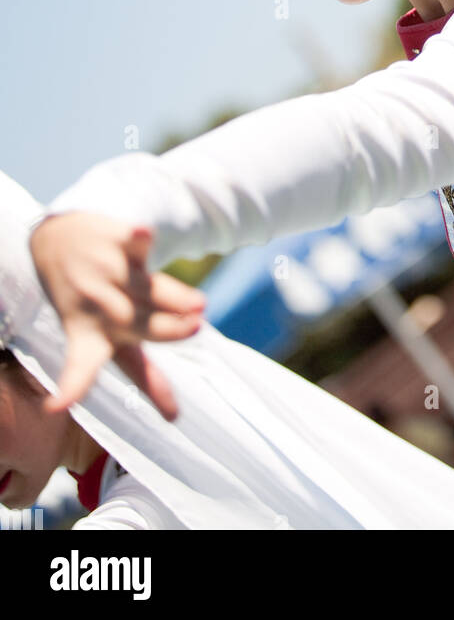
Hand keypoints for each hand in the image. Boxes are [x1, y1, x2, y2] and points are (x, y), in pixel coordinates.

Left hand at [29, 213, 206, 420]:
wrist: (56, 241)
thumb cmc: (93, 305)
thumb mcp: (110, 341)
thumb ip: (144, 376)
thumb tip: (175, 419)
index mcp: (90, 338)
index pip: (82, 367)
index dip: (72, 387)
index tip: (55, 406)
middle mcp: (98, 308)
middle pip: (136, 323)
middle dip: (165, 328)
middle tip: (193, 328)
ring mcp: (106, 274)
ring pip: (144, 288)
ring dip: (173, 296)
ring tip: (199, 306)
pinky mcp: (116, 244)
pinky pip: (130, 243)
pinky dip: (139, 239)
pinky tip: (143, 234)